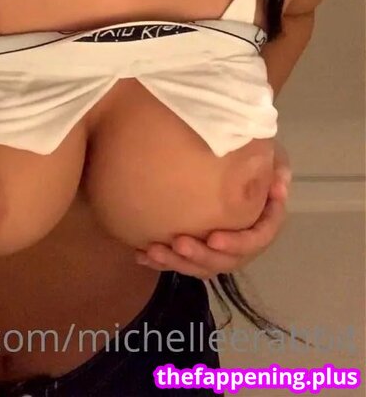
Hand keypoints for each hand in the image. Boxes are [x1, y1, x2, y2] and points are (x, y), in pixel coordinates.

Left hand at [135, 142, 291, 278]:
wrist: (226, 160)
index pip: (256, 241)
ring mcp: (219, 250)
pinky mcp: (198, 248)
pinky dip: (161, 261)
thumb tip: (279, 185)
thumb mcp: (270, 155)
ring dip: (176, 262)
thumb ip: (276, 167)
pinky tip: (141, 255)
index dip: (236, 244)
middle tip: (178, 243)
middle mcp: (242, 243)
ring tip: (153, 251)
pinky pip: (181, 261)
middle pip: (225, 260)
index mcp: (262, 224)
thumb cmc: (251, 156)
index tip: (214, 238)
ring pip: (200, 266)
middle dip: (200, 256)